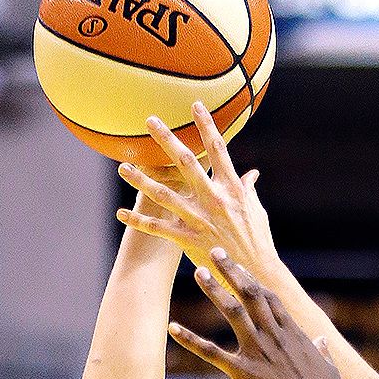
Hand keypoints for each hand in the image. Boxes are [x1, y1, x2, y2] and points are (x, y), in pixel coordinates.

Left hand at [116, 101, 278, 274]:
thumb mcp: (256, 211)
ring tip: (123, 167)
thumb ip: (248, 190)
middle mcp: (213, 199)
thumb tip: (251, 174)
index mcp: (231, 188)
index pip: (218, 150)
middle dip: (167, 140)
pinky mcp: (188, 238)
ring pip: (164, 194)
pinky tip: (120, 213)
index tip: (195, 105)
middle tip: (150, 121)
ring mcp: (199, 218)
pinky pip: (158, 228)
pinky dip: (138, 221)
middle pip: (186, 163)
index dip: (206, 126)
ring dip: (141, 180)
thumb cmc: (258, 241)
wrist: (255, 273)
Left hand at [168, 248, 347, 378]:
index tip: (241, 267)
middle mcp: (275, 337)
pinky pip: (212, 353)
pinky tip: (173, 328)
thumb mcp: (329, 372)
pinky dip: (190, 339)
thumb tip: (321, 340)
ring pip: (233, 313)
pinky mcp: (245, 374)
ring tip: (198, 272)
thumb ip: (322, 353)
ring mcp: (260, 353)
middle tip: (216, 252)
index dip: (254, 281)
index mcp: (294, 336)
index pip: (271, 300)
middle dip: (233, 271)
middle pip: (251, 295)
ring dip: (215, 290)